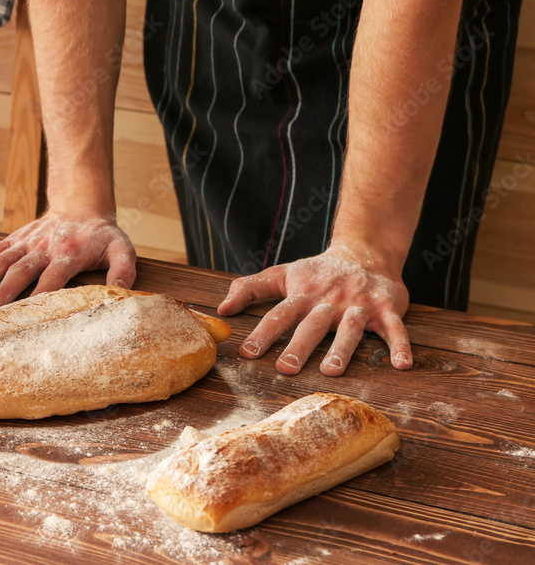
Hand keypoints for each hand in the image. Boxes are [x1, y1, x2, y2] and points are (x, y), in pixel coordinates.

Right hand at [0, 212, 136, 311]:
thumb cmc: (102, 236)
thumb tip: (123, 291)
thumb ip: (124, 269)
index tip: (25, 313)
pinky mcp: (15, 239)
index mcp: (69, 253)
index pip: (54, 277)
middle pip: (21, 271)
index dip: (40, 294)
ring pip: (2, 261)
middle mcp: (44, 248)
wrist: (82, 206)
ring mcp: (27, 243)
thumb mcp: (122, 249)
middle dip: (2, 291)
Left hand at [216, 244, 412, 375]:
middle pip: (311, 325)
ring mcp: (358, 304)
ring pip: (349, 328)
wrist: (365, 251)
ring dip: (342, 349)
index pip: (278, 315)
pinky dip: (400, 345)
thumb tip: (221, 309)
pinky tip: (401, 365)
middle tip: (284, 368)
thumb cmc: (318, 271)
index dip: (262, 333)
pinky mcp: (386, 308)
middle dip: (298, 346)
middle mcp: (328, 301)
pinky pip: (394, 328)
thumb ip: (250, 288)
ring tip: (332, 371)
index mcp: (302, 295)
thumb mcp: (283, 274)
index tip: (246, 353)